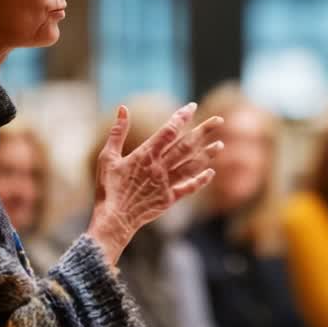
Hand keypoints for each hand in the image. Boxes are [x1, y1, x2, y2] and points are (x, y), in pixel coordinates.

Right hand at [87, 103, 222, 262]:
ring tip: (220, 144)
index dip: (181, 117)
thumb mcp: (108, 157)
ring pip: (192, 165)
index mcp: (145, 155)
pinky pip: (189, 188)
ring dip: (207, 154)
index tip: (191, 106)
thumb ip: (117, 132)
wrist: (113, 220)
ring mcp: (166, 184)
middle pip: (186, 145)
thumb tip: (123, 108)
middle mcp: (159, 167)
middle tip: (219, 119)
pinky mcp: (169, 199)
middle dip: (203, 131)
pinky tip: (210, 172)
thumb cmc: (108, 188)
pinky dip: (200, 180)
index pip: (168, 131)